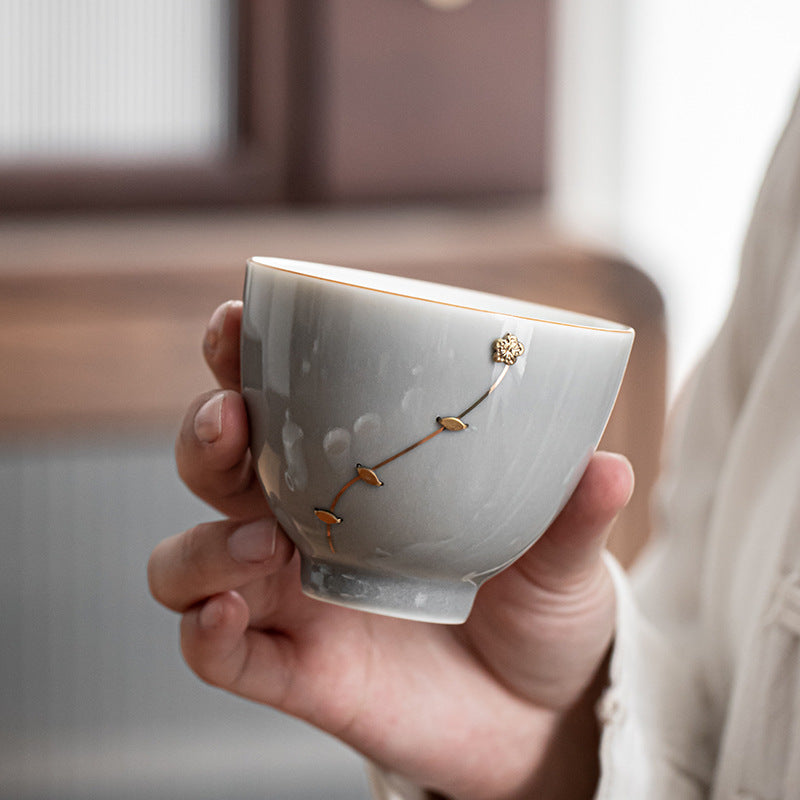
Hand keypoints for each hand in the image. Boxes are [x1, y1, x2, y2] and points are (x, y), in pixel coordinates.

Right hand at [148, 301, 632, 799]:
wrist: (542, 712)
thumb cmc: (539, 607)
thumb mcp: (562, 554)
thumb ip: (574, 514)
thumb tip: (608, 463)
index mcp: (356, 476)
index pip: (278, 404)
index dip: (242, 359)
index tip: (239, 323)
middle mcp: (307, 528)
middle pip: (216, 468)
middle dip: (205, 433)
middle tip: (234, 417)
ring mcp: (293, 602)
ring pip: (189, 561)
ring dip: (204, 544)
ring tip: (267, 542)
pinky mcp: (295, 673)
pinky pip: (218, 653)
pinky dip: (206, 632)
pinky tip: (228, 613)